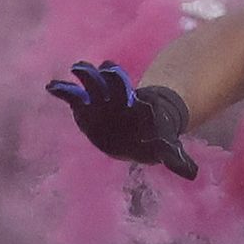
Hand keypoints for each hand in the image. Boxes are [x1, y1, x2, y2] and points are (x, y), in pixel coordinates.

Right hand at [45, 60, 197, 179]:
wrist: (140, 124)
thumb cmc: (154, 137)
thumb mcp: (166, 147)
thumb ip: (175, 158)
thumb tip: (192, 174)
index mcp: (140, 112)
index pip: (138, 104)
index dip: (137, 102)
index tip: (135, 98)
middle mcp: (121, 102)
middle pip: (115, 87)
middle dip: (110, 80)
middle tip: (105, 70)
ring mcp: (104, 101)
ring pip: (95, 86)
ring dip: (87, 78)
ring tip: (76, 69)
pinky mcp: (87, 106)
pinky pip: (75, 98)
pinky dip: (65, 92)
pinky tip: (51, 87)